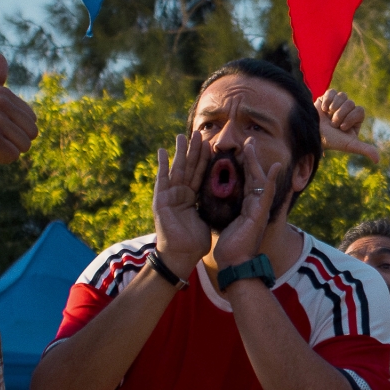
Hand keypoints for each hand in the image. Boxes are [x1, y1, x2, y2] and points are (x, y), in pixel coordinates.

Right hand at [0, 54, 37, 173]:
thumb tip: (1, 55)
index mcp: (3, 94)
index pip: (32, 121)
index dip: (16, 130)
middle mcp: (0, 102)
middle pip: (32, 133)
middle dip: (15, 141)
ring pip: (25, 145)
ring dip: (9, 150)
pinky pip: (13, 155)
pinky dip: (2, 159)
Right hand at [153, 132, 211, 276]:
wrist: (182, 256)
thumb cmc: (195, 242)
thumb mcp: (209, 219)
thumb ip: (215, 207)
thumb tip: (228, 200)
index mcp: (192, 198)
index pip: (201, 174)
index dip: (206, 160)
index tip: (212, 144)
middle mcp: (181, 194)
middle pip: (189, 168)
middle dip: (193, 151)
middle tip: (199, 133)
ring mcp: (170, 196)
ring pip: (177, 169)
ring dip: (179, 152)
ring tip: (182, 135)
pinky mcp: (161, 200)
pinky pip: (162, 180)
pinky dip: (162, 165)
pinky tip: (163, 151)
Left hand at [211, 137, 283, 272]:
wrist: (234, 264)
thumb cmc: (230, 249)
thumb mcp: (227, 226)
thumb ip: (227, 214)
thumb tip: (218, 207)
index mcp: (247, 208)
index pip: (246, 182)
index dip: (244, 167)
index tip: (240, 152)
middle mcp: (256, 207)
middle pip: (254, 177)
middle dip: (251, 159)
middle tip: (249, 140)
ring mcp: (259, 210)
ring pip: (259, 180)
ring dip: (256, 162)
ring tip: (252, 145)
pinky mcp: (260, 214)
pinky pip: (266, 193)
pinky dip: (270, 180)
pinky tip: (275, 167)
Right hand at [317, 89, 378, 161]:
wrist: (312, 134)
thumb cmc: (331, 140)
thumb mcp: (349, 145)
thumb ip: (365, 149)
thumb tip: (377, 160)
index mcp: (356, 119)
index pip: (360, 111)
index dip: (350, 118)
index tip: (342, 128)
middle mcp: (348, 110)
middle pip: (350, 103)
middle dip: (340, 115)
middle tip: (333, 124)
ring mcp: (338, 103)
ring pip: (342, 96)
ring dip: (334, 108)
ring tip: (327, 116)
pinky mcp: (328, 97)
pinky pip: (332, 92)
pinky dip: (327, 100)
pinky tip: (323, 109)